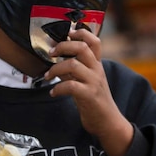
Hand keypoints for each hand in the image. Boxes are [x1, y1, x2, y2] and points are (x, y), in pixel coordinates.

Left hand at [44, 28, 132, 155]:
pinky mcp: (89, 96)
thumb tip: (58, 60)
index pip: (94, 42)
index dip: (81, 33)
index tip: (67, 33)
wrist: (108, 122)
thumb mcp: (87, 81)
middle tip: (51, 53)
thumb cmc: (94, 101)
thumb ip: (75, 70)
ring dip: (55, 69)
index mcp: (97, 65)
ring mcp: (94, 82)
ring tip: (48, 76)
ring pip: (73, 65)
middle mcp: (97, 70)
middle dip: (62, 46)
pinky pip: (70, 85)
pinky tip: (53, 92)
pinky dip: (58, 88)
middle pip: (82, 48)